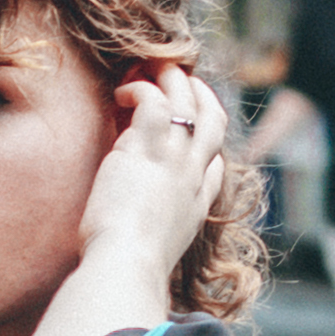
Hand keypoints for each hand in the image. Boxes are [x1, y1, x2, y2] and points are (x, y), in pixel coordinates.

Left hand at [80, 61, 228, 298]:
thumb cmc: (127, 267)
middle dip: (197, 92)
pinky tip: (120, 94)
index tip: (184, 128)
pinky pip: (153, 100)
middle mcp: (193, 176)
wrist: (127, 266)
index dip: (203, 139)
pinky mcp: (147, 147)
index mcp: (197, 203)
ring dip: (168, 78)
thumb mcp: (154, 249)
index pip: (214, 160)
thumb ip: (156, 232)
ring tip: (145, 68)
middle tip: (172, 78)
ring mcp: (175, 158)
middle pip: (212, 118)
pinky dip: (139, 89)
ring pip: (186, 100)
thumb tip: (139, 234)